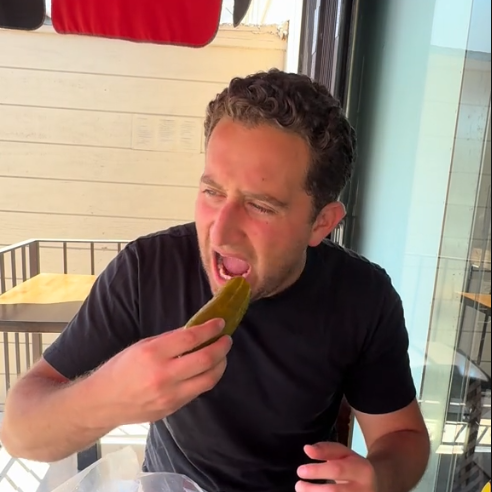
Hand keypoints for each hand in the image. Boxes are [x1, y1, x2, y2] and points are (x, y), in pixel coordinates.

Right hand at [88, 319, 231, 426]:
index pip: (191, 338)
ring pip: (209, 379)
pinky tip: (207, 369)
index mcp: (153, 353)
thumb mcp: (142, 345)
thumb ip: (170, 340)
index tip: (220, 323)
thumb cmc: (121, 369)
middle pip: (206, 359)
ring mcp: (170, 395)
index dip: (210, 329)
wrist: (103, 403)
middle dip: (222, 347)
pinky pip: (198, 391)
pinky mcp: (173, 408)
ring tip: (221, 355)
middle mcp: (163, 375)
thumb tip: (195, 332)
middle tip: (226, 339)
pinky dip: (207, 377)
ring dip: (221, 364)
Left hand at [296, 442, 377, 491]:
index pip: (337, 470)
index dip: (317, 471)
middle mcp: (364, 490)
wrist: (378, 484)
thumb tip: (307, 449)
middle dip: (313, 490)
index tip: (300, 471)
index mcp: (362, 470)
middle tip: (298, 485)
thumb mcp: (343, 453)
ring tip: (302, 491)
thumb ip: (325, 449)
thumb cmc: (353, 466)